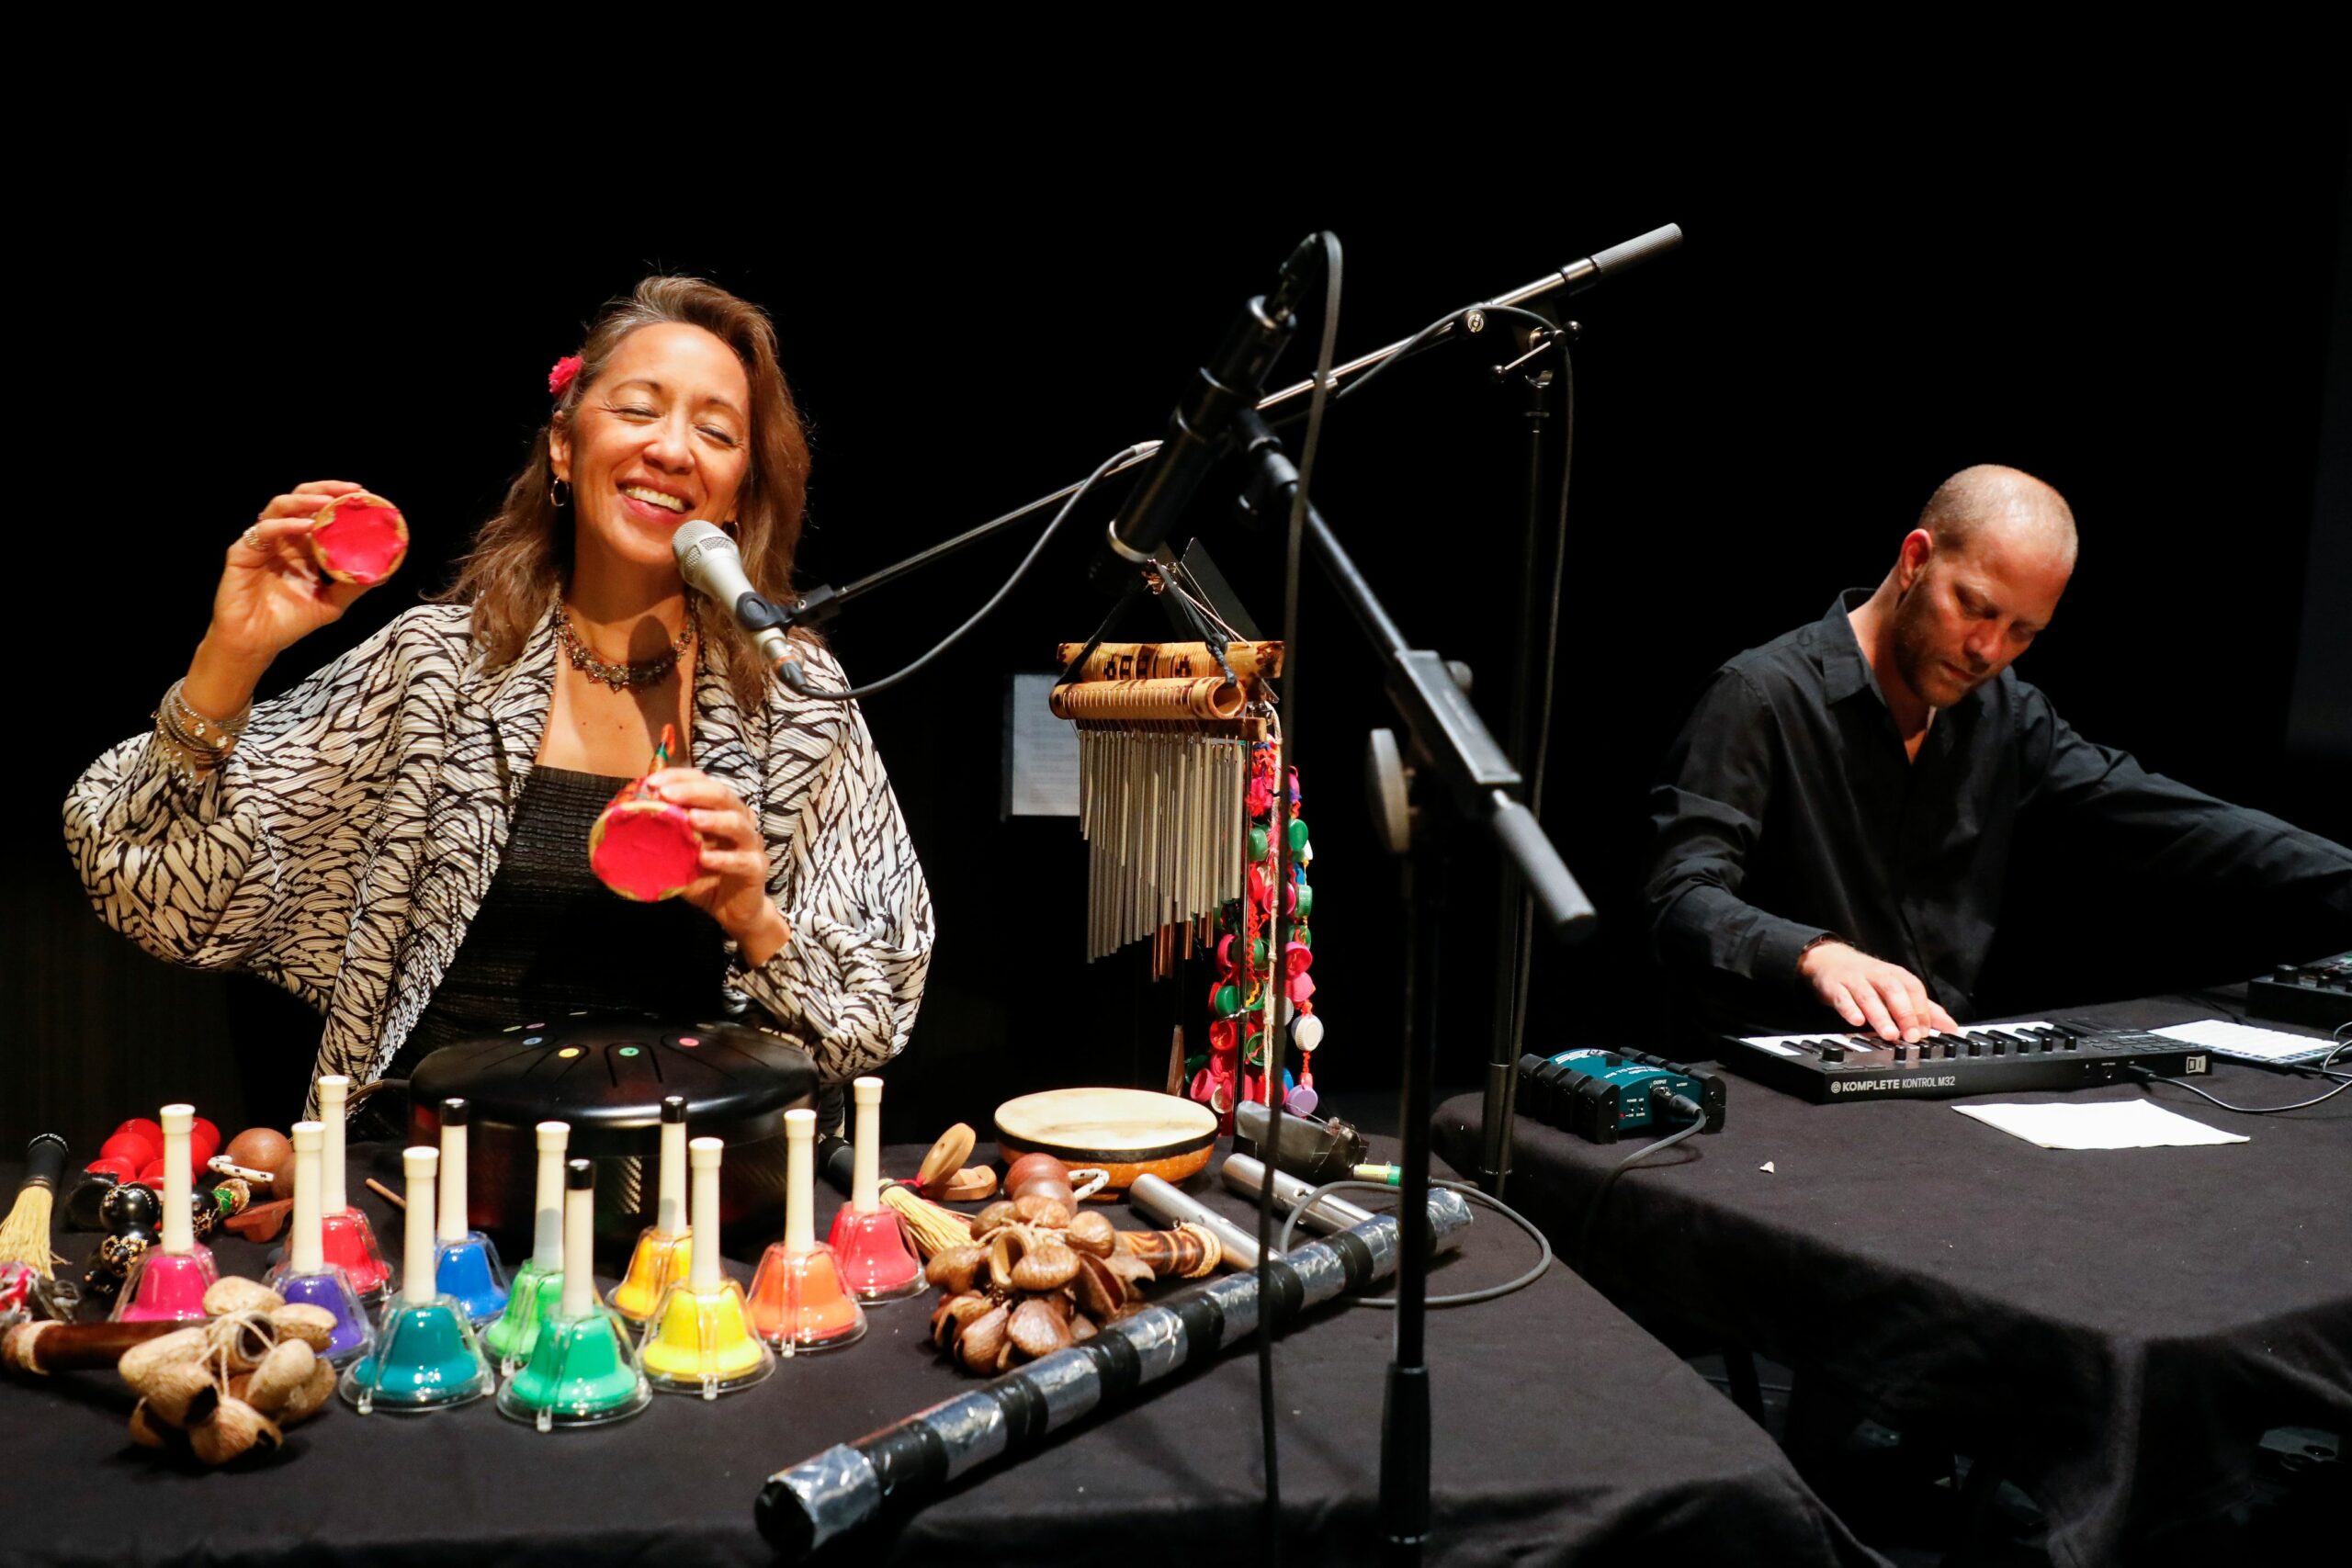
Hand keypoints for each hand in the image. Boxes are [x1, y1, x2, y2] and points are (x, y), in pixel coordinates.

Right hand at [186, 482, 378, 715]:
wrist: (256, 642)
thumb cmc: (290, 622)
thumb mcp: (332, 603)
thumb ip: (354, 585)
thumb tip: (385, 572)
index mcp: (303, 547)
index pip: (320, 512)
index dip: (340, 500)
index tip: (364, 496)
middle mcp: (284, 539)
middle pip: (301, 500)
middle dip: (326, 490)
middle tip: (351, 491)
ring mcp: (263, 543)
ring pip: (280, 507)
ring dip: (305, 501)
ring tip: (327, 504)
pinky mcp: (243, 552)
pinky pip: (263, 531)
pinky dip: (285, 525)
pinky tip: (303, 526)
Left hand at [644, 768, 789, 962]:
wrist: (733, 911)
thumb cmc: (705, 878)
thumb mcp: (679, 856)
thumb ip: (664, 840)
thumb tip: (626, 826)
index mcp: (721, 810)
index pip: (704, 782)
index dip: (680, 778)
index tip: (653, 782)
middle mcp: (739, 820)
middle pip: (722, 795)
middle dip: (693, 791)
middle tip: (667, 794)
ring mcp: (751, 843)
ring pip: (737, 823)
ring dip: (713, 819)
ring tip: (690, 818)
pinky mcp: (757, 867)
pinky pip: (742, 860)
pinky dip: (723, 858)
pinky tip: (705, 859)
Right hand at [1797, 940, 1959, 1041]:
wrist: (1830, 960)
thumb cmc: (1868, 978)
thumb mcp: (1898, 989)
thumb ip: (1925, 1009)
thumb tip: (1951, 1027)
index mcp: (1896, 975)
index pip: (1914, 990)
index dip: (1921, 1011)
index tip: (1925, 1032)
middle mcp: (1877, 975)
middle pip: (1894, 991)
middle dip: (1904, 1013)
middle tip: (1911, 1035)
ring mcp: (1855, 980)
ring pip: (1868, 996)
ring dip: (1880, 1015)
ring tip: (1889, 1034)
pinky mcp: (1834, 987)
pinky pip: (1842, 998)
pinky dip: (1849, 1009)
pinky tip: (1857, 1021)